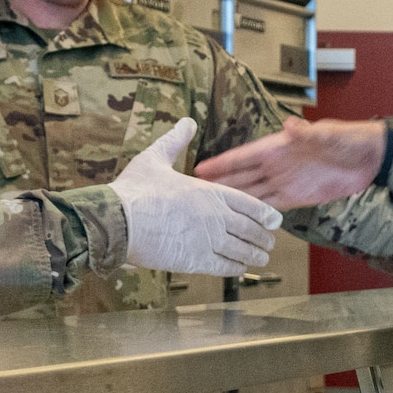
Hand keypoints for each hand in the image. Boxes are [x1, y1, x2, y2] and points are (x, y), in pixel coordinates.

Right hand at [112, 119, 281, 276]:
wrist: (117, 221)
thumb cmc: (134, 189)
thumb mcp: (155, 157)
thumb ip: (175, 141)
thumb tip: (186, 122)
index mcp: (209, 192)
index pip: (249, 203)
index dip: (265, 213)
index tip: (274, 220)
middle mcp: (215, 217)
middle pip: (250, 229)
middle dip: (263, 237)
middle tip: (269, 242)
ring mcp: (208, 240)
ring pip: (242, 251)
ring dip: (255, 255)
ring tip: (261, 259)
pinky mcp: (195, 261)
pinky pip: (224, 267)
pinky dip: (236, 269)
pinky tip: (241, 270)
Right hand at [193, 117, 385, 208]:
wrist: (370, 158)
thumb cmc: (349, 139)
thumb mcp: (328, 135)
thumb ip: (308, 133)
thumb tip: (291, 125)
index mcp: (279, 147)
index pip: (244, 157)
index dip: (222, 163)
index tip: (199, 169)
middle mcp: (277, 165)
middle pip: (242, 177)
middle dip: (219, 185)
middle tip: (194, 194)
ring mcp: (286, 181)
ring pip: (252, 194)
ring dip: (233, 201)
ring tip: (210, 210)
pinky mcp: (298, 197)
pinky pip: (272, 206)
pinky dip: (257, 213)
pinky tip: (242, 221)